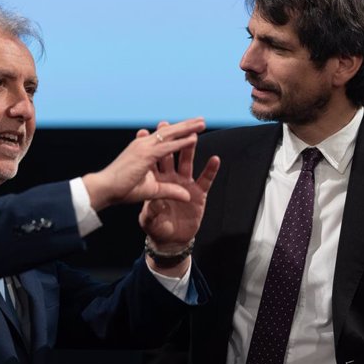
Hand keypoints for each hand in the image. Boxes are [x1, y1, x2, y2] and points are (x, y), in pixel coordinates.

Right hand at [82, 117, 207, 210]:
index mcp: (142, 150)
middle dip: (185, 126)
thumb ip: (170, 190)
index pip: (162, 138)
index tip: (189, 128)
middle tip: (200, 120)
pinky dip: (182, 141)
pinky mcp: (146, 154)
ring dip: (187, 128)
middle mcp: (143, 145)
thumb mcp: (151, 190)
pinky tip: (194, 137)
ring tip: (202, 123)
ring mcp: (144, 147)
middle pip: (168, 132)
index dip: (177, 132)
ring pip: (169, 135)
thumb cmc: (121, 190)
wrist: (105, 189)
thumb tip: (186, 195)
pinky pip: (168, 146)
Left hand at [138, 121, 219, 256]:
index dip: (150, 148)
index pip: (153, 161)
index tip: (148, 132)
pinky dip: (210, 170)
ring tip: (193, 135)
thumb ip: (151, 212)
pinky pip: (205, 180)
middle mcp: (171, 179)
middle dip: (170, 140)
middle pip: (170, 155)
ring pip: (187, 162)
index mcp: (156, 182)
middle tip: (168, 124)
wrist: (170, 240)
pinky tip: (215, 159)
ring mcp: (185, 184)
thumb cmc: (157, 227)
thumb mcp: (150, 220)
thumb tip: (153, 204)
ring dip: (190, 149)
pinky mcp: (198, 194)